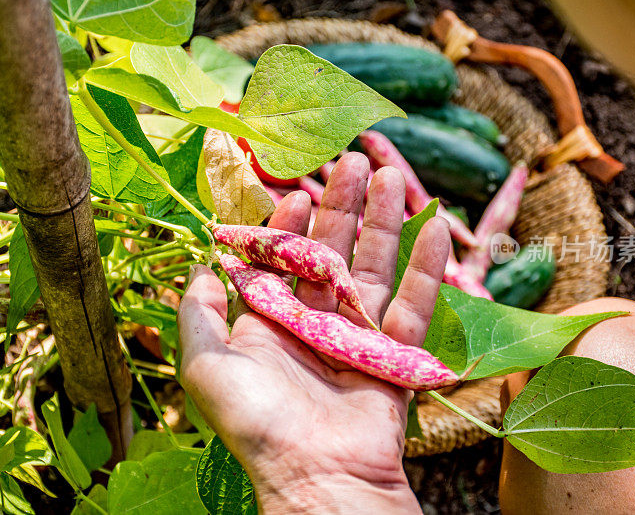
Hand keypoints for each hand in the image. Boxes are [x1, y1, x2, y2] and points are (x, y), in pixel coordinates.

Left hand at [178, 153, 450, 513]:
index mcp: (271, 323)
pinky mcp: (396, 354)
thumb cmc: (256, 421)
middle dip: (344, 206)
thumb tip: (200, 265)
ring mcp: (359, 338)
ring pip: (375, 268)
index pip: (284, 259)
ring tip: (393, 177)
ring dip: (386, 222)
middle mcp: (315, 325)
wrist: (316, 474)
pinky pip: (416, 303)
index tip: (298, 191)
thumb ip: (198, 312)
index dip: (289, 224)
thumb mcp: (206, 364)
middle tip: (357, 160)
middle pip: (333, 252)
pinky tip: (436, 228)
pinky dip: (427, 267)